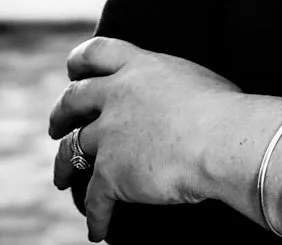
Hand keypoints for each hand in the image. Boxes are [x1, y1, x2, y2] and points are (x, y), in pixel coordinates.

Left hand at [47, 36, 242, 240]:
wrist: (220, 139)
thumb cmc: (225, 109)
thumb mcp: (195, 78)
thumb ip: (175, 84)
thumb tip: (185, 96)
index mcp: (139, 67)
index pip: (97, 53)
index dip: (80, 62)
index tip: (73, 71)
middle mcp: (117, 96)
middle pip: (73, 100)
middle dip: (60, 115)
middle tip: (56, 127)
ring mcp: (109, 135)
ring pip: (73, 150)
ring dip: (64, 166)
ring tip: (62, 178)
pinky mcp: (110, 173)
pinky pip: (95, 199)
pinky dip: (94, 216)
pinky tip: (96, 230)